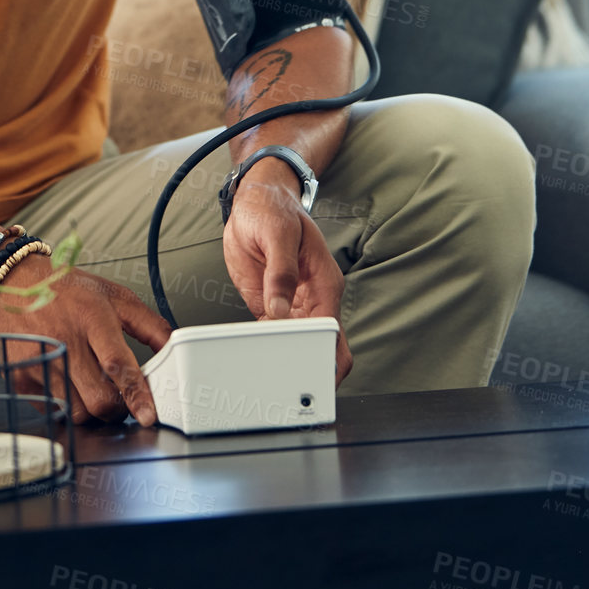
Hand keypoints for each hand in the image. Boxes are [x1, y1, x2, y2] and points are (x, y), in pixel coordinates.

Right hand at [0, 259, 171, 425]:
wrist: (17, 283)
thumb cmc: (68, 290)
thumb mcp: (115, 296)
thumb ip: (149, 324)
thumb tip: (174, 348)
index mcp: (91, 316)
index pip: (117, 364)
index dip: (136, 393)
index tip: (148, 414)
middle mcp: (65, 339)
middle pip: (99, 398)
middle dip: (118, 407)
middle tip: (120, 397)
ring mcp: (41, 360)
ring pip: (79, 412)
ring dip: (93, 409)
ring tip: (91, 385)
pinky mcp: (22, 377)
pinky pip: (55, 411)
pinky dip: (68, 406)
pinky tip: (69, 383)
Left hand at [222, 166, 353, 386]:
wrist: (256, 200)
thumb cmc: (273, 209)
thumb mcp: (277, 234)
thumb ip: (280, 272)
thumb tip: (280, 309)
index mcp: (324, 282)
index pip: (332, 331)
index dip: (325, 356)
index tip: (311, 374)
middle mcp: (313, 298)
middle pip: (323, 347)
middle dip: (311, 367)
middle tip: (291, 388)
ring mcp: (293, 305)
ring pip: (299, 346)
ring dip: (287, 359)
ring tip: (270, 377)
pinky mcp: (270, 306)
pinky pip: (274, 335)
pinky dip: (268, 347)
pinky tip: (255, 355)